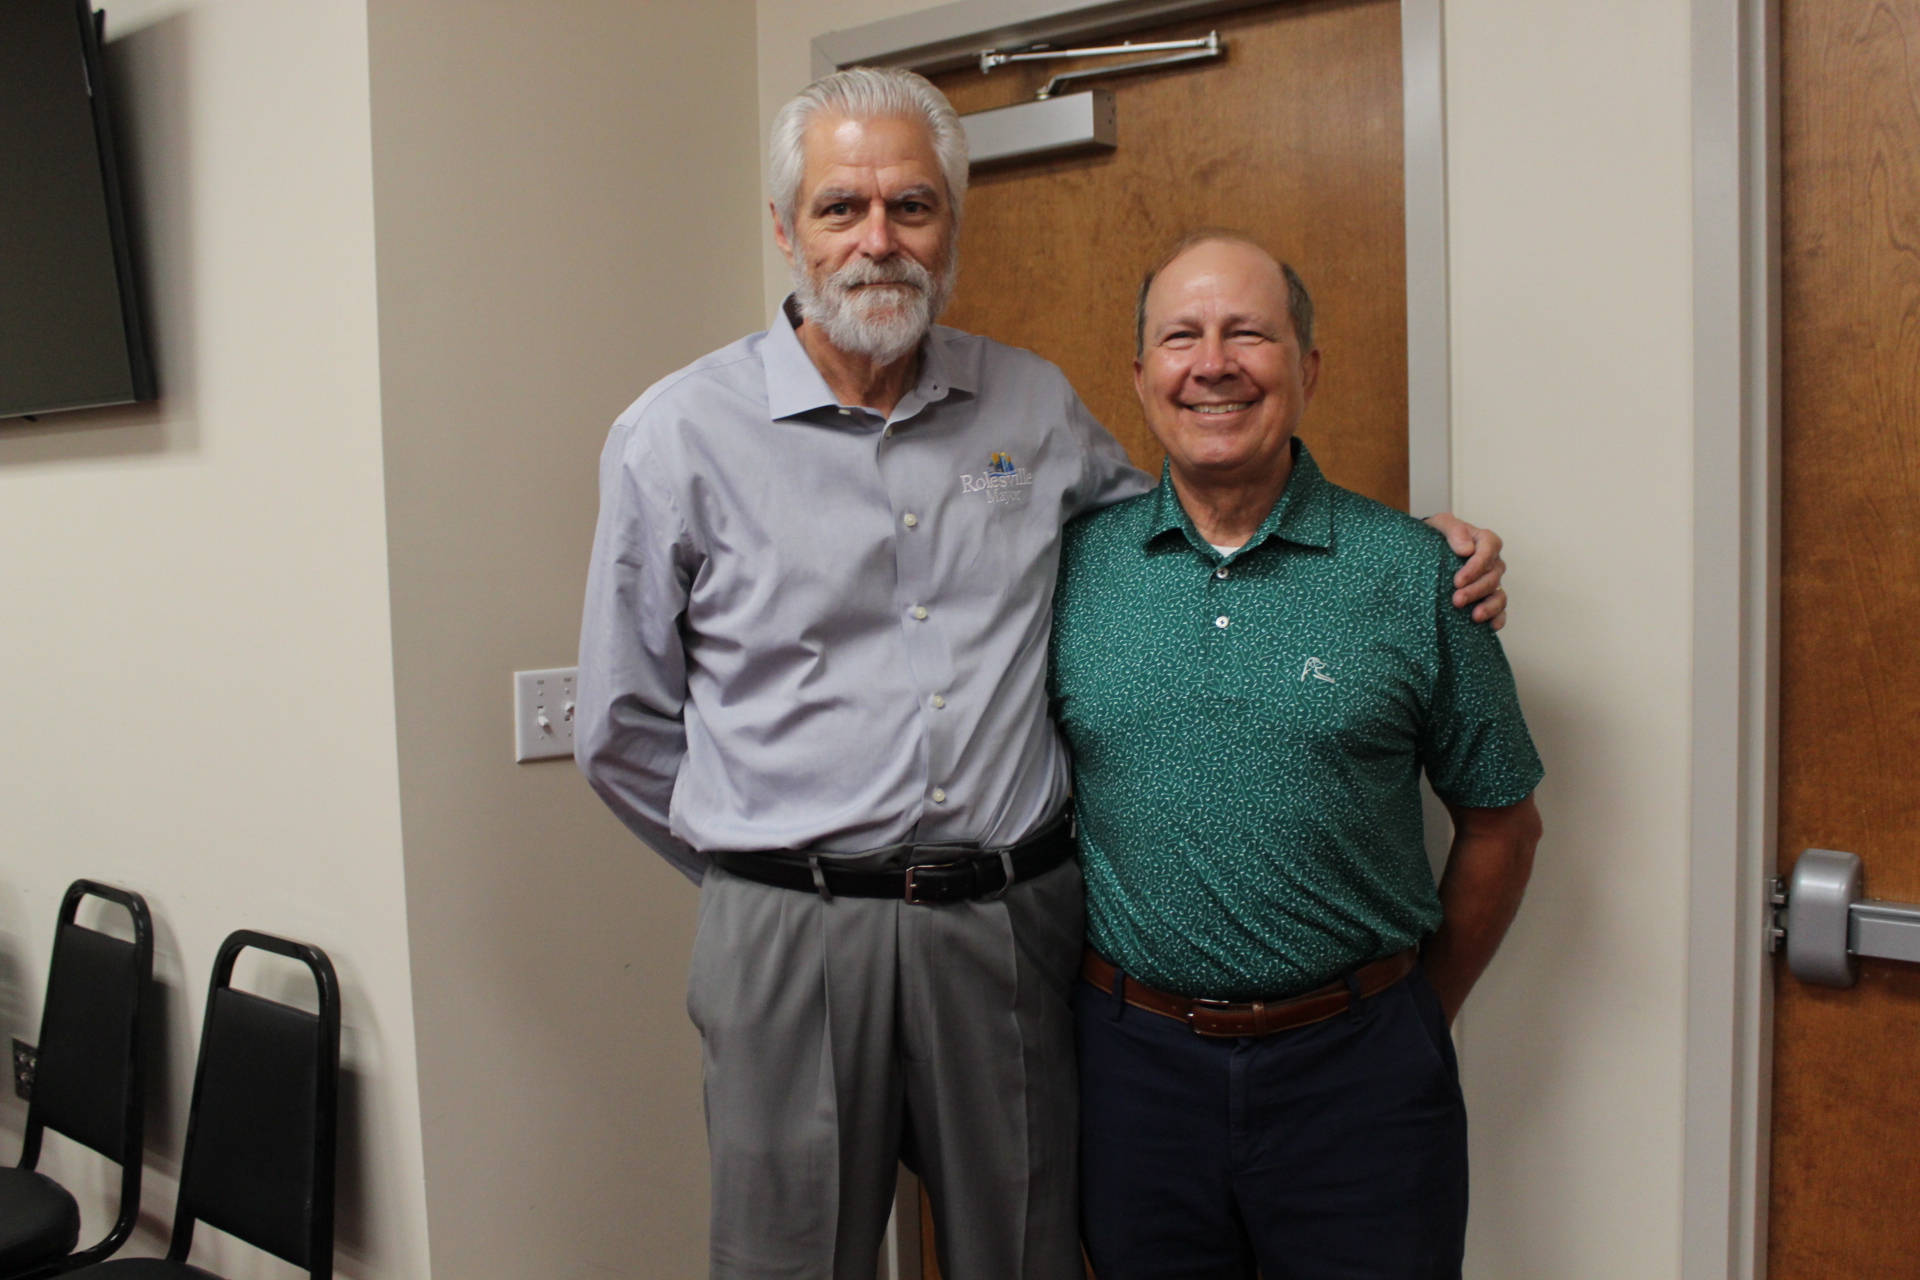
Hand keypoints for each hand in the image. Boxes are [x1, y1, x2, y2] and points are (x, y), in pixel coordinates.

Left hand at [1424, 513, 1506, 629]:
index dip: (1476, 566)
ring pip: (1499, 595)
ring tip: (1475, 617)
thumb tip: (1466, 549)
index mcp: (1484, 540)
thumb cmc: (1438, 535)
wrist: (1430, 549)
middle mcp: (1492, 562)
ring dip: (1489, 606)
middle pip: (1492, 576)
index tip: (1458, 580)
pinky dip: (1498, 618)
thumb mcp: (1441, 524)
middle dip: (1475, 590)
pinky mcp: (1488, 597)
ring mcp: (1492, 581)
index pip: (1489, 549)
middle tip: (1456, 600)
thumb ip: (1454, 530)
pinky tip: (1491, 627)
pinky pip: (1500, 609)